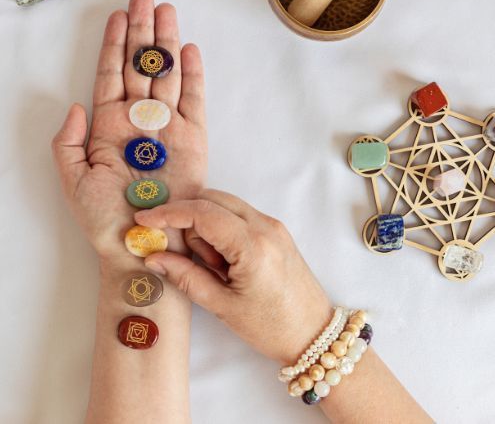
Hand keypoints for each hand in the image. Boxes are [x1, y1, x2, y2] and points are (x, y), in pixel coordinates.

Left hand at [52, 0, 206, 259]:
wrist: (142, 243)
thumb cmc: (104, 217)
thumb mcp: (73, 179)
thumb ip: (68, 140)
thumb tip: (77, 104)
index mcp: (107, 127)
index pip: (111, 74)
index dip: (114, 44)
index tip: (118, 14)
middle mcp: (138, 121)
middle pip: (140, 66)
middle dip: (142, 32)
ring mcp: (167, 127)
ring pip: (166, 75)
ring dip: (166, 43)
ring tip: (166, 11)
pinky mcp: (193, 139)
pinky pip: (194, 101)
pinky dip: (192, 76)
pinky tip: (189, 51)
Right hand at [135, 190, 331, 362]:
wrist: (314, 332)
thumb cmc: (270, 326)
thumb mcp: (222, 305)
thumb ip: (186, 276)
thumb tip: (154, 257)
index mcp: (252, 245)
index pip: (203, 213)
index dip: (169, 213)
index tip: (144, 218)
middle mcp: (265, 225)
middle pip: (213, 200)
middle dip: (188, 219)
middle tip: (186, 255)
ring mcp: (273, 225)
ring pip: (225, 206)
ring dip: (207, 227)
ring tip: (215, 267)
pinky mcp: (276, 230)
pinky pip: (238, 216)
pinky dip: (222, 229)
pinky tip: (225, 260)